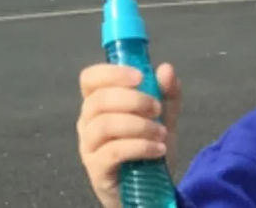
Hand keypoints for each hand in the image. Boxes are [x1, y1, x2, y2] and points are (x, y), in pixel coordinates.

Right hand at [77, 63, 181, 207]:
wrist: (150, 188)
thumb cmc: (149, 146)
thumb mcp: (164, 117)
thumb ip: (167, 93)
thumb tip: (166, 68)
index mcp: (99, 103)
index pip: (90, 79)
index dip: (112, 73)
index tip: (140, 77)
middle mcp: (88, 122)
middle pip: (99, 100)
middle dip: (134, 100)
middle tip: (157, 109)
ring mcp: (89, 147)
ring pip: (104, 125)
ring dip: (139, 125)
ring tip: (161, 133)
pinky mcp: (96, 169)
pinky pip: (113, 152)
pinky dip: (140, 147)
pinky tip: (159, 149)